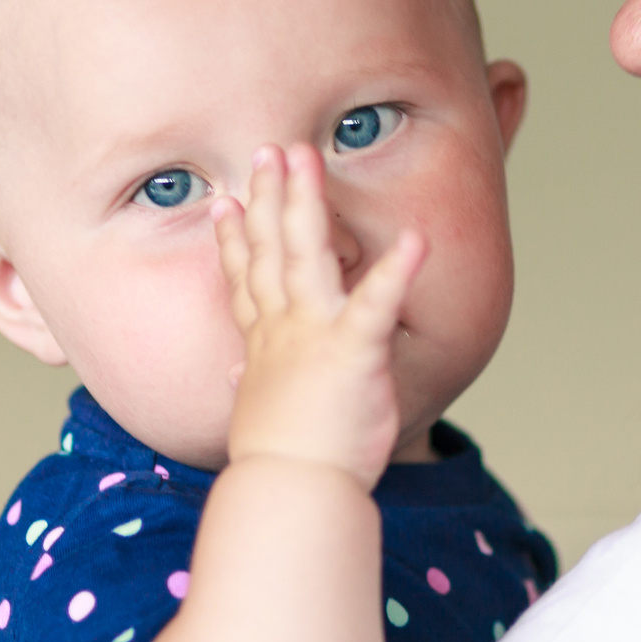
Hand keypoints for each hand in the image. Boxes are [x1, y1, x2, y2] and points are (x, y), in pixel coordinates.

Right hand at [213, 143, 424, 489]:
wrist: (294, 491)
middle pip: (272, 249)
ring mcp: (317, 335)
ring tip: (310, 156)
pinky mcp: (354, 351)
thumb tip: (237, 374)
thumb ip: (252, 384)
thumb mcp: (260, 415)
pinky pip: (377, 303)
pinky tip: (415, 239)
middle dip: (271, 195)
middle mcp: (285, 329)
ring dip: (308, 203)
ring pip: (307, 255)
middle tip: (269, 149)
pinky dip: (395, 271)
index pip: (246, 281)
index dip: (235, 239)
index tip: (225, 203)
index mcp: (266, 345)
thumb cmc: (284, 462)